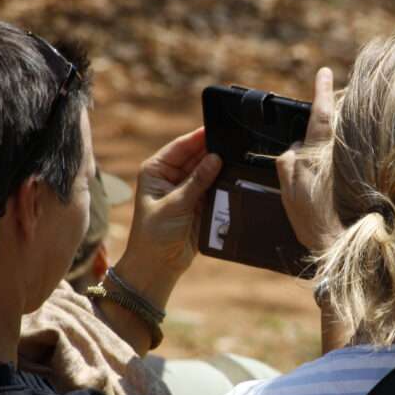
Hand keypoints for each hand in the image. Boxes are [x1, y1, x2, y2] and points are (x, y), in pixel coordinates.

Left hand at [115, 127, 221, 306]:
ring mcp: (187, 189)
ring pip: (209, 171)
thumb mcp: (175, 204)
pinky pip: (215, 188)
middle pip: (197, 157)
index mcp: (157, 169)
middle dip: (214, 152)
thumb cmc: (154, 234)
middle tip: (236, 145)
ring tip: (239, 160)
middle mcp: (172, 176)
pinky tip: (237, 177)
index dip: (199, 137)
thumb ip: (197, 181)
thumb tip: (216, 158)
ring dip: (221, 168)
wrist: (159, 265)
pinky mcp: (200, 203)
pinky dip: (224, 184)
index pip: (181, 146)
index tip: (219, 129)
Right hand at [277, 67, 342, 251]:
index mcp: (316, 155)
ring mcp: (345, 163)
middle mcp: (334, 155)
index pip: (321, 115)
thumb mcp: (287, 190)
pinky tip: (335, 155)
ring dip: (338, 125)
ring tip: (333, 121)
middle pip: (336, 120)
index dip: (322, 92)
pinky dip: (341, 144)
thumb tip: (295, 146)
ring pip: (341, 134)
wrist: (335, 241)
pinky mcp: (352, 172)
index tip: (324, 72)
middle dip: (334, 104)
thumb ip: (287, 163)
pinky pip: (344, 150)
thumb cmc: (309, 219)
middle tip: (331, 91)